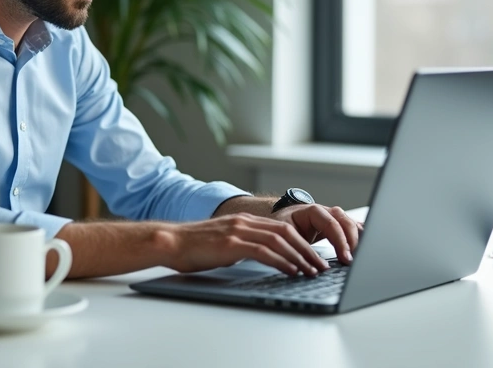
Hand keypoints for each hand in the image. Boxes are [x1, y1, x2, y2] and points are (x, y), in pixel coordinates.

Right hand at [163, 214, 330, 276]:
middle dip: (307, 250)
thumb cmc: (194, 247)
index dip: (302, 242)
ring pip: (279, 241)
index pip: (282, 228)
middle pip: (286, 233)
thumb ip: (243, 245)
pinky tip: (291, 271)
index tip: (314, 257)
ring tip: (312, 271)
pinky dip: (281, 261)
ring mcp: (238, 231)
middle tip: (321, 266)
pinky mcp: (231, 244)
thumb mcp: (224, 243)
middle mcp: (245, 222)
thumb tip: (260, 258)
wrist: (170, 242)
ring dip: (299, 257)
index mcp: (245, 220)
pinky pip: (263, 251)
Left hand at [271, 204, 362, 263]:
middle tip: (351, 260)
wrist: (281, 218)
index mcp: (312, 211)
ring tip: (360, 256)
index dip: (340, 241)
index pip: (331, 223)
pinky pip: (352, 227)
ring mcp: (332, 217)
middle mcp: (325, 211)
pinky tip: (366, 245)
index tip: (345, 257)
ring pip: (351, 224)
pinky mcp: (336, 225)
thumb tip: (308, 264)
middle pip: (345, 221)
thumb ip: (297, 247)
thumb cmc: (282, 226)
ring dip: (357, 239)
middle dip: (351, 241)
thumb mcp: (285, 235)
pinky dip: (360, 236)